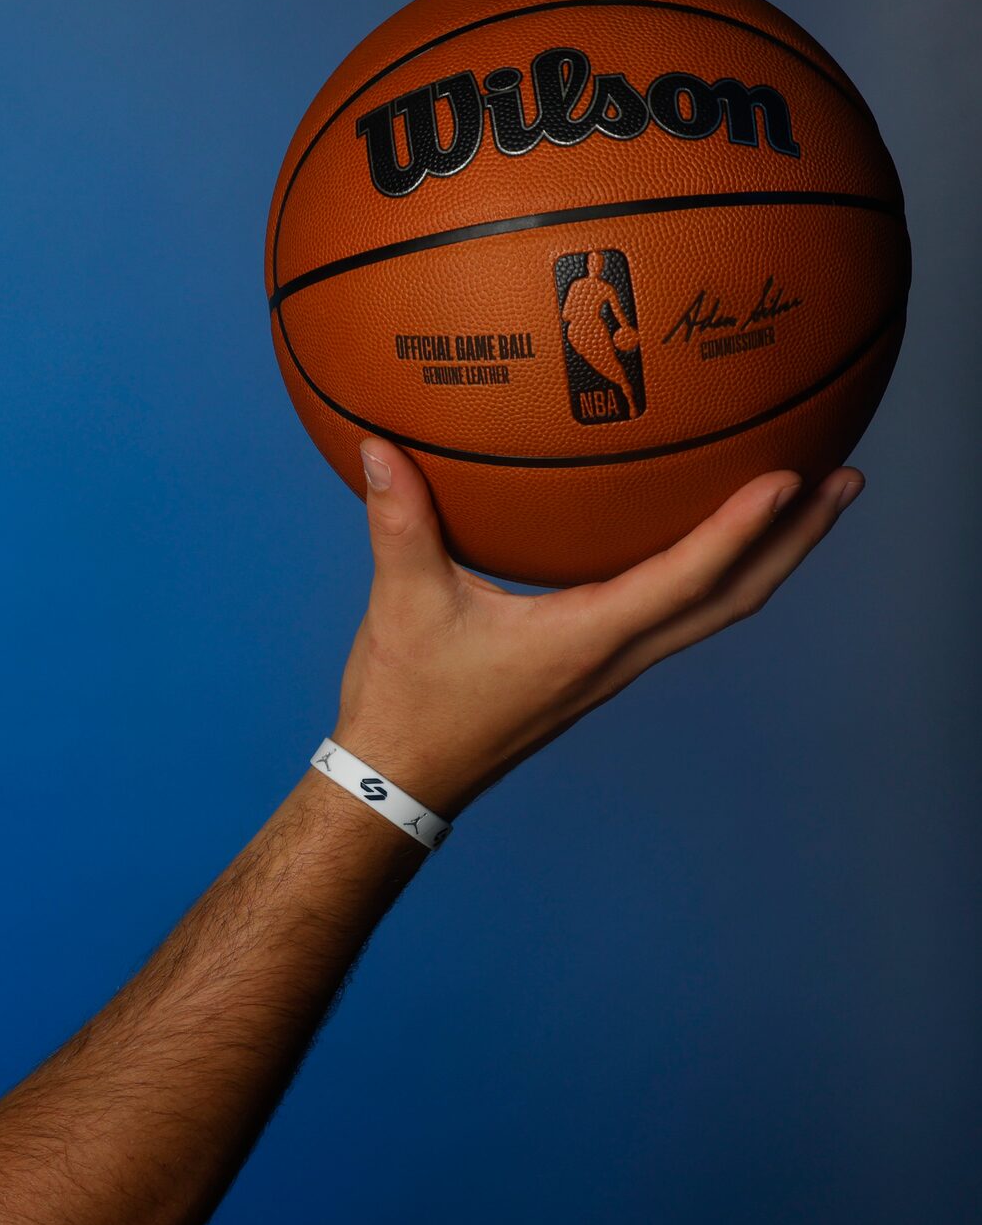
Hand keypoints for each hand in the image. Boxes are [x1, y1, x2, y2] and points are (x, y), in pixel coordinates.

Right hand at [328, 436, 863, 817]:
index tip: (789, 478)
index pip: (684, 580)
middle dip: (797, 540)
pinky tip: (709, 541)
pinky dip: (718, 573)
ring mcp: (614, 666)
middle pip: (734, 600)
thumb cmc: (408, 700)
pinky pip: (681, 615)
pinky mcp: (599, 667)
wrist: (403, 779)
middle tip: (846, 479)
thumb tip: (378, 445)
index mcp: (584, 639)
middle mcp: (617, 655)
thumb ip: (398, 522)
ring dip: (770, 559)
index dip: (740, 530)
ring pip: (717, 611)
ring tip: (807, 503)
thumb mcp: (402, 605)